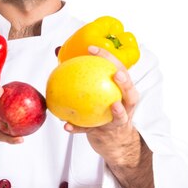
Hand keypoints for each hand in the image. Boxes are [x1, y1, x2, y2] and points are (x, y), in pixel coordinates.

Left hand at [64, 46, 140, 166]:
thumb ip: (80, 73)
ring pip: (121, 115)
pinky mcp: (107, 133)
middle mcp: (126, 104)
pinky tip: (66, 125)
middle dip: (125, 82)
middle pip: (130, 91)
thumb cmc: (102, 107)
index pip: (119, 69)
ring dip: (118, 111)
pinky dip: (79, 128)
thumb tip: (57, 52)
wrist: (112, 139)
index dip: (108, 58)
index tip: (92, 48)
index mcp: (122, 89)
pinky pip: (91, 130)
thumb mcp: (96, 89)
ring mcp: (120, 120)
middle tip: (116, 75)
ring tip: (113, 105)